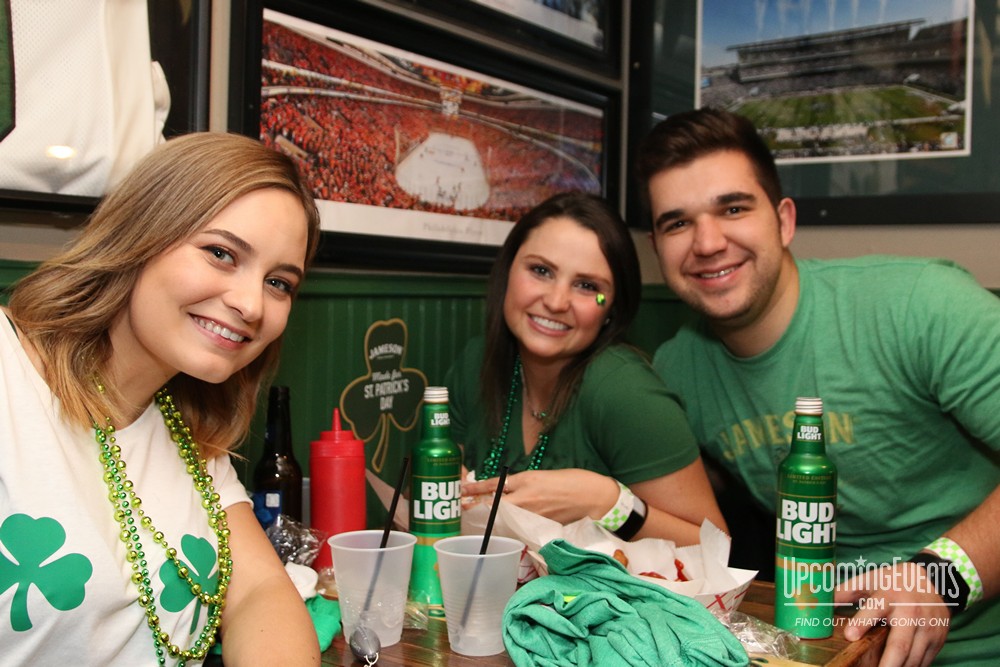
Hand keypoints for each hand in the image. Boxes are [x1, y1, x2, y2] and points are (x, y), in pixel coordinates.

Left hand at [462, 469, 617, 523]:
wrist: (595, 497)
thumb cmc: (572, 480)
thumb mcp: (542, 475)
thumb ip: (522, 484)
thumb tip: (505, 490)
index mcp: (526, 481)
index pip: (494, 485)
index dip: (476, 489)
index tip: (462, 490)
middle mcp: (526, 499)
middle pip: (494, 506)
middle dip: (479, 508)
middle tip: (465, 509)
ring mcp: (533, 515)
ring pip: (505, 518)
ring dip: (494, 518)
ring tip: (482, 519)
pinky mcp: (541, 526)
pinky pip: (520, 527)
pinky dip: (512, 527)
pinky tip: (507, 528)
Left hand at [835, 561, 950, 666]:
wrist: (932, 580)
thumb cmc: (893, 582)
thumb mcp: (869, 580)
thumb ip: (845, 592)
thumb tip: (819, 603)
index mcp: (890, 595)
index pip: (874, 609)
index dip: (861, 623)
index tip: (850, 636)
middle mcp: (911, 613)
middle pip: (899, 644)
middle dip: (887, 664)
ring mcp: (928, 628)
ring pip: (913, 658)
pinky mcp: (938, 639)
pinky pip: (924, 661)